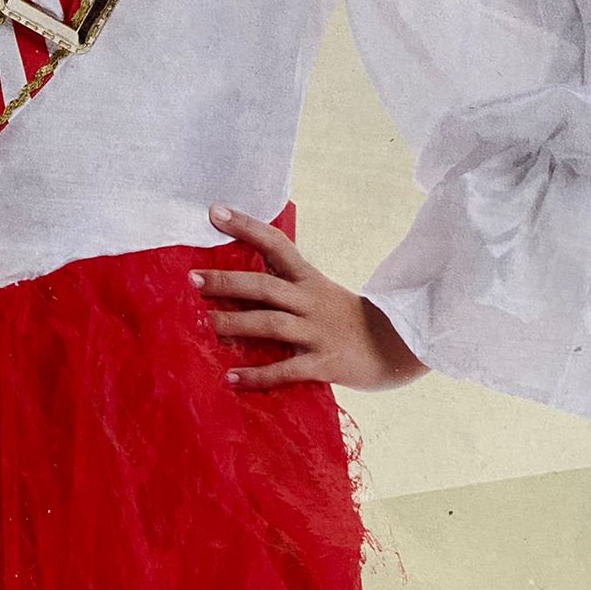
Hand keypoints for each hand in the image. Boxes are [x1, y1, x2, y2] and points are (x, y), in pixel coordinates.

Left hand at [190, 203, 430, 394]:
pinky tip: (231, 378)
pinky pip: (286, 370)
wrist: (398, 347)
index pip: (276, 244)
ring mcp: (318, 333)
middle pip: (265, 287)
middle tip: (192, 279)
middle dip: (227, 282)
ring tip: (204, 327)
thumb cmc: (348, 320)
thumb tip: (238, 280)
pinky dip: (258, 375)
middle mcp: (311, 301)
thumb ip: (286, 285)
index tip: (214, 211)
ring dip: (234, 325)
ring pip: (271, 325)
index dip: (245, 227)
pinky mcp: (325, 364)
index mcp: (309, 279)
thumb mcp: (321, 292)